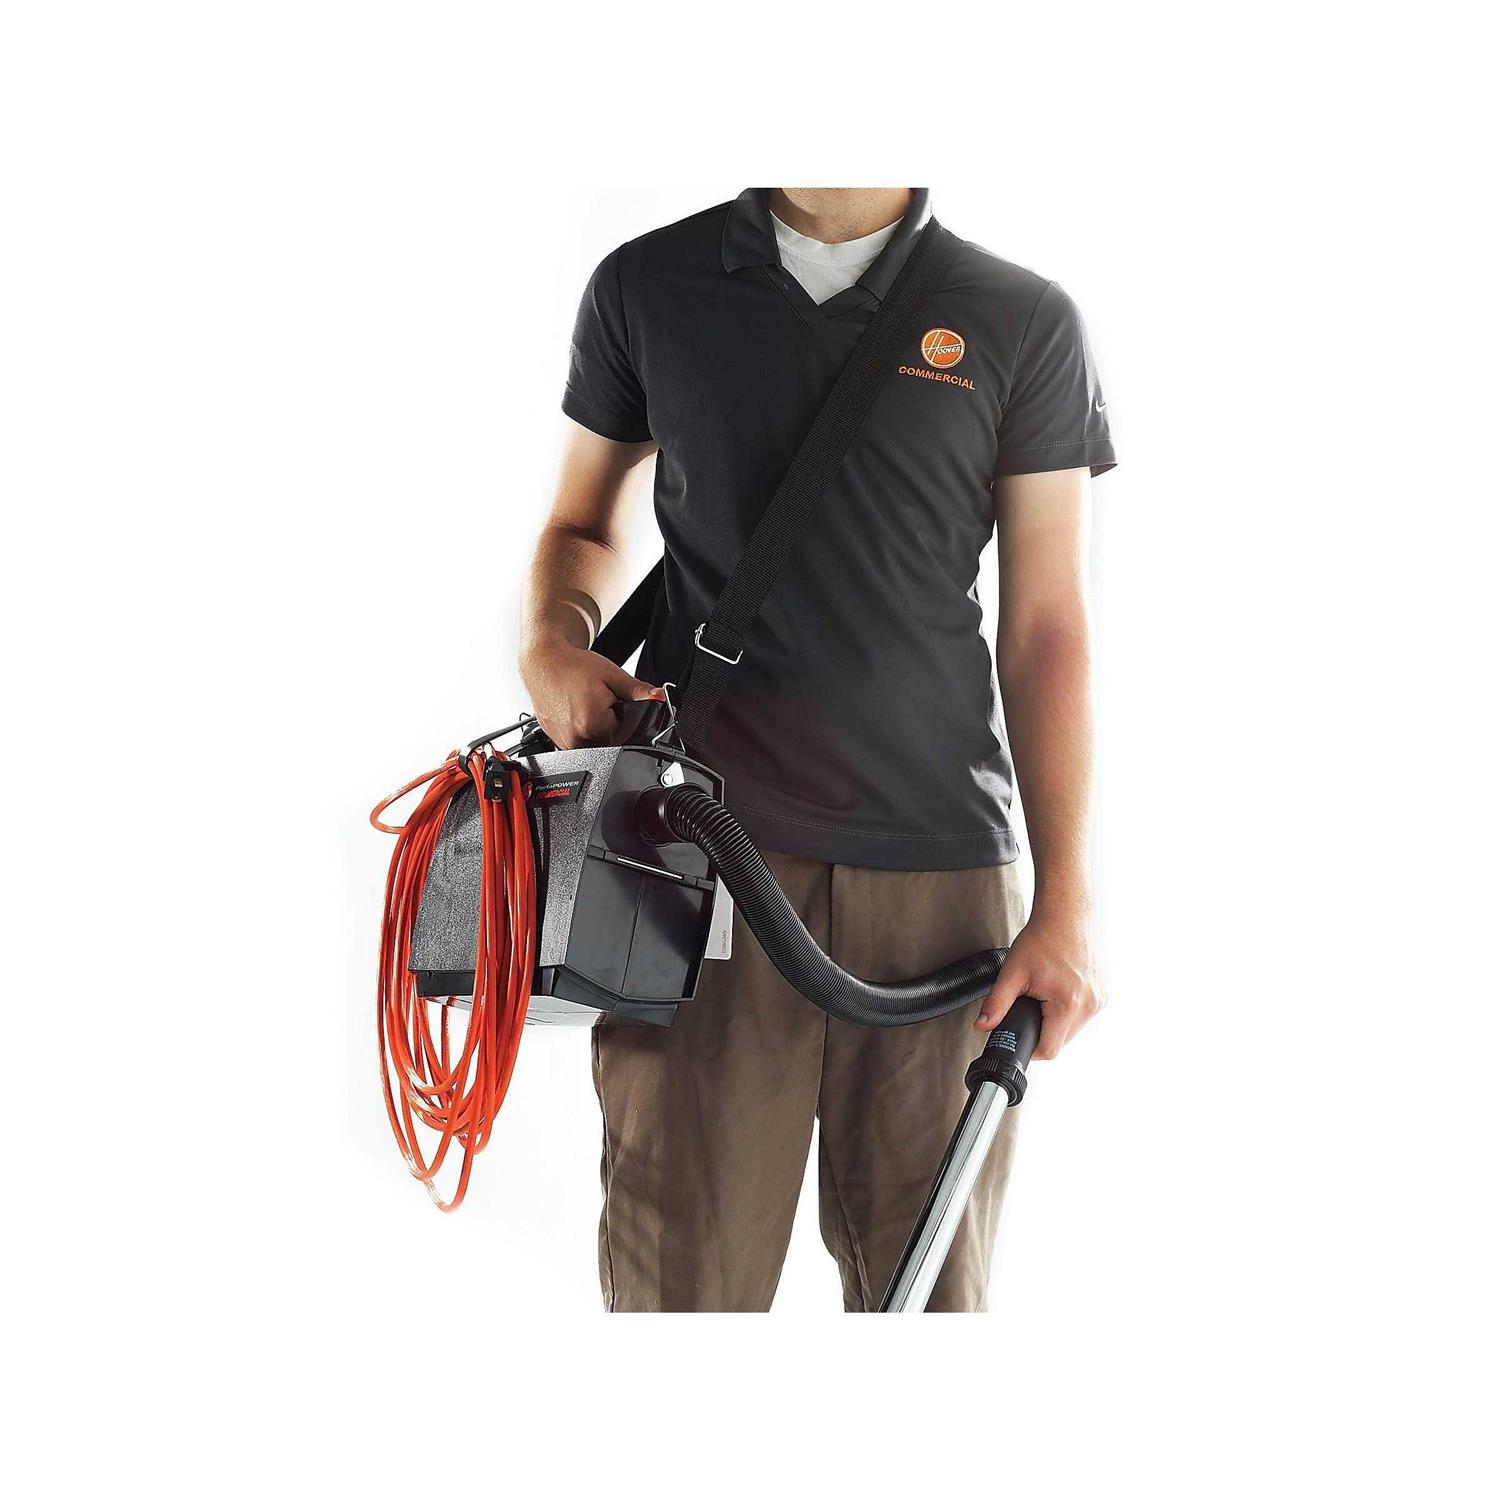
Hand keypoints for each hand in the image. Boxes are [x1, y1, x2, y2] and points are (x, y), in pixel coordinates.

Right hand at [520, 641, 662, 749]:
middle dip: (610, 722)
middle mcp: (576, 739)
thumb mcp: (612, 675)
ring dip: (595, 726)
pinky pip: (579, 740)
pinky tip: (574, 709)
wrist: (543, 662)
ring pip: (595, 742)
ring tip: (584, 703)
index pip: (625, 732)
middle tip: (596, 699)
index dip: (623, 714)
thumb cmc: (573, 666)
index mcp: (592, 724)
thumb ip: (639, 691)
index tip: (611, 699)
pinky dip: (581, 728)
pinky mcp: (555, 741)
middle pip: (610, 740)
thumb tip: (660, 698)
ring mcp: (563, 742)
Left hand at [975, 911, 1102, 1059]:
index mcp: (1067, 1005)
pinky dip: (1071, 1008)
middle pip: (1062, 1040)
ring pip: (1075, 1028)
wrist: (1066, 914)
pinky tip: (1060, 990)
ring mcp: (1100, 999)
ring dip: (1058, 1021)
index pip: (1050, 1050)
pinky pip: (1085, 1013)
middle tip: (1030, 1009)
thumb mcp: (1012, 972)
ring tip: (1045, 996)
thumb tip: (983, 1026)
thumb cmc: (1042, 938)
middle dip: (1043, 1031)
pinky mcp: (1104, 992)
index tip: (1021, 1036)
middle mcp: (1089, 1005)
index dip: (1031, 1047)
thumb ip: (996, 1003)